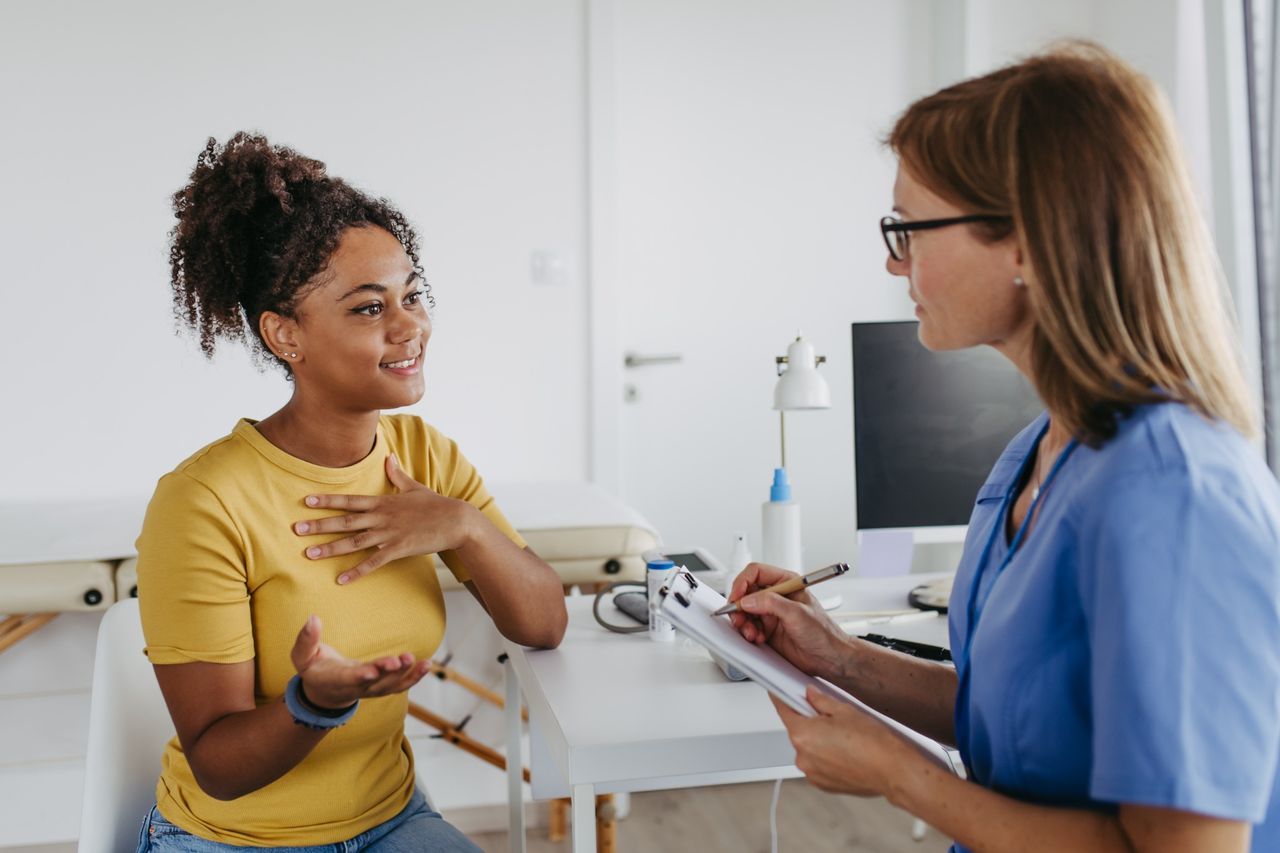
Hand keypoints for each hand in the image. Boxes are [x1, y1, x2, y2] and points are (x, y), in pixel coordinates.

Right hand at [289, 614, 430, 708]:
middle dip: (387, 673)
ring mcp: (370, 689)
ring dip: (406, 675)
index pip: (349, 678)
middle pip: (374, 683)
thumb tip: (312, 618)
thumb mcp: (302, 656)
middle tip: (399, 661)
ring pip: (390, 686)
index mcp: (335, 680)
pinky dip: (413, 677)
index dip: (361, 676)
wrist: (324, 692)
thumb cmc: (313, 669)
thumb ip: (306, 639)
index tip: (371, 671)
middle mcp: (355, 687)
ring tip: (421, 662)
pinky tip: (426, 665)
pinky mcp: (381, 687)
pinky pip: (399, 686)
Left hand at [292, 453, 476, 584]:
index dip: (327, 500)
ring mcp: (389, 534)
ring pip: (354, 542)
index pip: (349, 501)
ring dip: (331, 548)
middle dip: (319, 525)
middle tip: (296, 529)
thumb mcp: (415, 487)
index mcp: (383, 502)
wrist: (456, 521)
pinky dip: (357, 571)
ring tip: (309, 554)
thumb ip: (397, 475)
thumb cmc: (436, 504)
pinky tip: (341, 579)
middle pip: (345, 521)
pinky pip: (374, 562)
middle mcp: (382, 517)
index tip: (306, 501)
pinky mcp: (398, 550)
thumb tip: (388, 457)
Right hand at [727, 562, 851, 679]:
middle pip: (746, 592)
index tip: (737, 597)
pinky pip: (748, 626)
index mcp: (786, 583)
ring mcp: (771, 613)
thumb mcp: (797, 613)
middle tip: (739, 618)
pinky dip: (748, 633)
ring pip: (744, 611)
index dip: (743, 582)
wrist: (828, 658)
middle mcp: (776, 596)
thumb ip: (771, 603)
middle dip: (739, 606)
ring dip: (743, 622)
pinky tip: (758, 638)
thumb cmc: (823, 633)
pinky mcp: (767, 629)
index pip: (756, 573)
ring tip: (752, 633)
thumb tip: (748, 600)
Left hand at [771, 688, 910, 796]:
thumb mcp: (845, 710)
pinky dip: (826, 758)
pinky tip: (846, 753)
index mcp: (802, 734)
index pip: (783, 709)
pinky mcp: (822, 784)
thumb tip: (810, 694)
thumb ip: (820, 700)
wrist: (893, 771)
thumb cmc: (873, 742)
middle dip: (810, 722)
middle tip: (833, 717)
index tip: (779, 691)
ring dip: (820, 742)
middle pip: (798, 730)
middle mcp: (802, 756)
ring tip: (845, 739)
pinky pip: (817, 764)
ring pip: (809, 749)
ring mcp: (811, 773)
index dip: (782, 697)